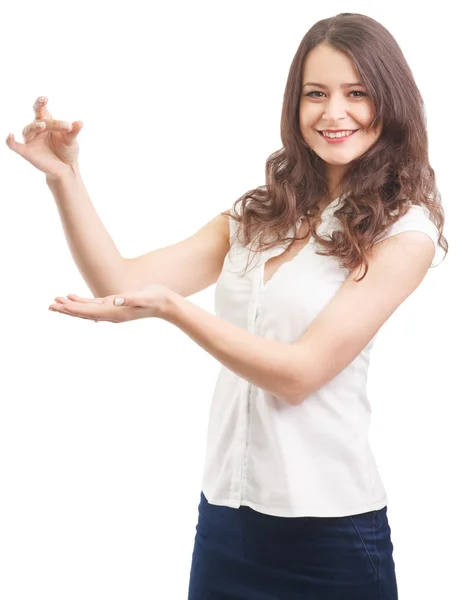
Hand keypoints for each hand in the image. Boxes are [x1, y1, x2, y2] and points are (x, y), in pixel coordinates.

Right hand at [6, 96, 83, 178]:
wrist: (66, 169)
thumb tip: (80, 122)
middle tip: (53, 113)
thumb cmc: (67, 151)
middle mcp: (37, 129)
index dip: (41, 103)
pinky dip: (11, 142)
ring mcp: (31, 140)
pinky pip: (16, 146)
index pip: (42, 110)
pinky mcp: (27, 152)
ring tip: (43, 126)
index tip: (45, 98)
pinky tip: (9, 136)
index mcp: (47, 122)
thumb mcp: (72, 140)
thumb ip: (73, 131)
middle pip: (38, 120)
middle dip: (44, 116)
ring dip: (36, 126)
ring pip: (29, 129)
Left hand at [48, 284, 173, 323]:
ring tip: (56, 302)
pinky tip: (73, 298)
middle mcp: (111, 313)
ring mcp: (112, 310)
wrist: (166, 304)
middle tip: (50, 306)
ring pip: (86, 310)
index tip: (59, 306)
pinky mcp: (115, 305)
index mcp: (115, 312)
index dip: (74, 309)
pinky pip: (94, 305)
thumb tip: (117, 300)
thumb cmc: (156, 299)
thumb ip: (131, 299)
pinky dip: (81, 303)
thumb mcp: (145, 297)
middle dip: (67, 310)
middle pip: (84, 313)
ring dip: (71, 306)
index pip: (89, 312)